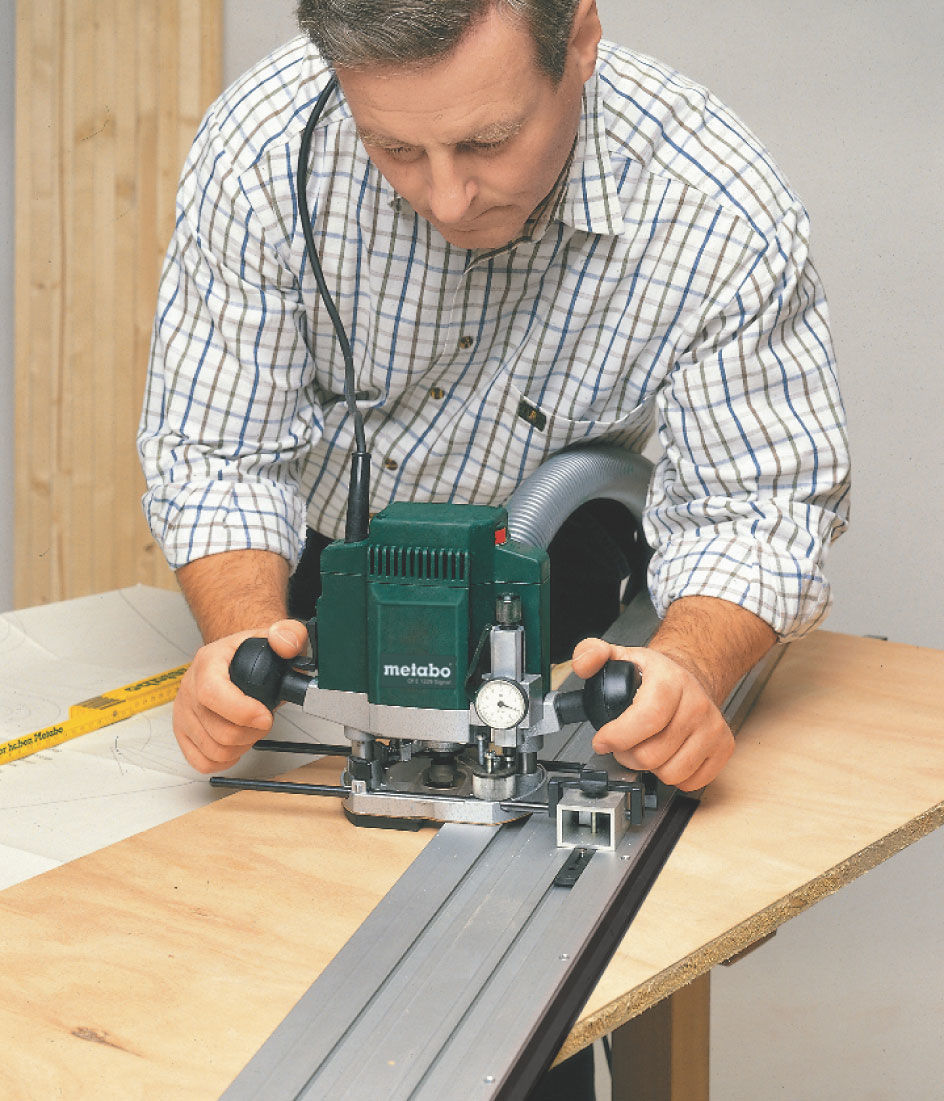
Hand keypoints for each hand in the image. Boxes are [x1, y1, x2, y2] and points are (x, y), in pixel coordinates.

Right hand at [173, 619, 308, 772]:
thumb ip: (288, 634)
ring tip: (252, 730)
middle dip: (252, 732)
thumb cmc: (249, 653)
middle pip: (219, 730)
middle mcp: (190, 688)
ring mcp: (184, 712)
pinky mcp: (183, 732)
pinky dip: (224, 760)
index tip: (265, 716)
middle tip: (264, 720)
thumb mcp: (274, 636)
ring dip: (242, 746)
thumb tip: (286, 644)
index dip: (242, 711)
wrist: (232, 658)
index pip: (212, 693)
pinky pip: (201, 761)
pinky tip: (236, 744)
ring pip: (214, 750)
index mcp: (208, 663)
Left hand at [571, 637, 734, 791]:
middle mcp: (697, 704)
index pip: (646, 719)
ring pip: (671, 773)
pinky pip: (692, 781)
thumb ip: (591, 653)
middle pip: (652, 754)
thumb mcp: (618, 656)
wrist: (689, 677)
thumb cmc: (654, 674)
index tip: (603, 740)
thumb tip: (584, 662)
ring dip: (650, 768)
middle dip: (627, 755)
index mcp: (670, 681)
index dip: (618, 737)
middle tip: (622, 745)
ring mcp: (712, 728)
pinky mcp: (723, 747)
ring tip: (644, 750)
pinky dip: (674, 776)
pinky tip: (666, 758)